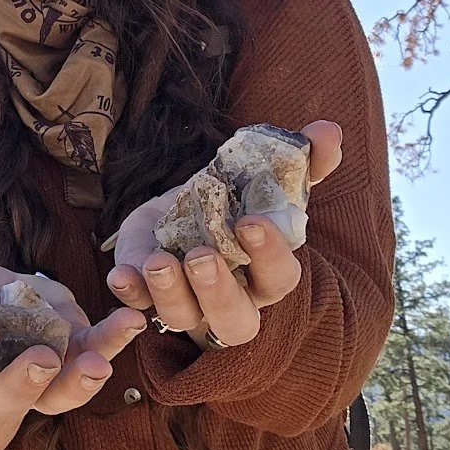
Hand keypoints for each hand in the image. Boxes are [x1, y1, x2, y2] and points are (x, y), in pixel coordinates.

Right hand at [0, 256, 147, 421]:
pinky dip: (112, 344)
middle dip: (23, 380)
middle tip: (40, 360)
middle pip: (10, 395)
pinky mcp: (68, 361)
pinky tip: (132, 319)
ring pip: (59, 393)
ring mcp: (36, 380)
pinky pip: (92, 360)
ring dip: (81, 380)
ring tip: (101, 361)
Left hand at [105, 120, 343, 347]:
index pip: (278, 277)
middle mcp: (231, 299)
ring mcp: (187, 302)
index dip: (267, 255)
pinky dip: (130, 292)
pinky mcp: (148, 293)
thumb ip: (302, 158)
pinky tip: (122, 275)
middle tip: (200, 256)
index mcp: (267, 273)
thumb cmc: (239, 200)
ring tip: (158, 261)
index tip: (249, 222)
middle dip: (216, 290)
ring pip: (183, 317)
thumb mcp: (268, 175)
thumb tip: (327, 130)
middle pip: (234, 319)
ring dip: (169, 293)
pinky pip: (139, 305)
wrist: (187, 206)